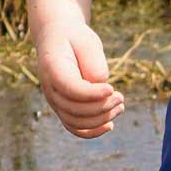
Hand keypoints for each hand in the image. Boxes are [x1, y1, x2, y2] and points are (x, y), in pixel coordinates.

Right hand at [34, 19, 123, 138]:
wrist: (58, 38)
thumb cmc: (76, 39)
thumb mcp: (87, 43)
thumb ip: (94, 64)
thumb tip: (102, 86)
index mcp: (52, 68)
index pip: (70, 89)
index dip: (92, 94)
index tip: (111, 88)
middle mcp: (50, 88)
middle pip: (74, 110)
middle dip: (101, 107)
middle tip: (120, 97)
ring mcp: (55, 101)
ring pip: (75, 122)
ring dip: (100, 119)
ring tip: (120, 106)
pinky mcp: (63, 108)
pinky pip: (74, 127)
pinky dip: (91, 131)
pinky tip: (110, 125)